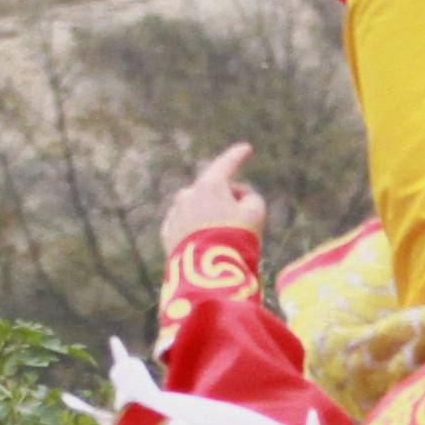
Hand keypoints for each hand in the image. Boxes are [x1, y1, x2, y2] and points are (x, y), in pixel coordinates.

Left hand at [159, 142, 262, 257]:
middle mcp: (187, 195)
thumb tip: (239, 198)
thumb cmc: (236, 239)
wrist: (208, 276)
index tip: (246, 148)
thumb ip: (251, 198)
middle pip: (213, 190)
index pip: (226, 164)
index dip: (238, 156)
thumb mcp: (256, 213)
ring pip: (198, 209)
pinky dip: (197, 231)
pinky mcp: (167, 235)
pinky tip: (207, 246)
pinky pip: (186, 226)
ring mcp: (175, 215)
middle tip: (243, 218)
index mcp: (209, 185)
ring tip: (224, 241)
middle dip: (227, 199)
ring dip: (211, 217)